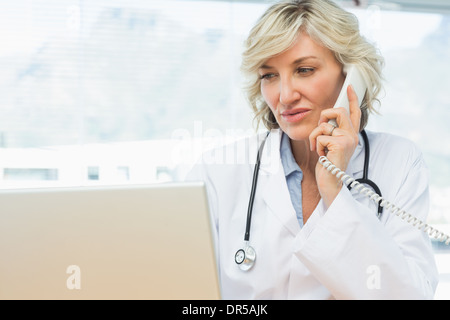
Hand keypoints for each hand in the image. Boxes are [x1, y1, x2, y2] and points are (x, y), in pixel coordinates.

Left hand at [309, 85, 360, 206]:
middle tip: (319, 128)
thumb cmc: (328, 164)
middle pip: (338, 111)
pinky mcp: (340, 144)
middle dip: (324, 115)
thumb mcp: (330, 145)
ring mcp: (347, 140)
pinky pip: (320, 136)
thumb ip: (331, 132)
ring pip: (324, 125)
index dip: (352, 99)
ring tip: (318, 149)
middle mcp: (352, 135)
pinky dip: (316, 145)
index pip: (354, 113)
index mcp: (351, 135)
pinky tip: (321, 155)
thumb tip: (324, 121)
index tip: (349, 87)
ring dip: (315, 137)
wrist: (330, 182)